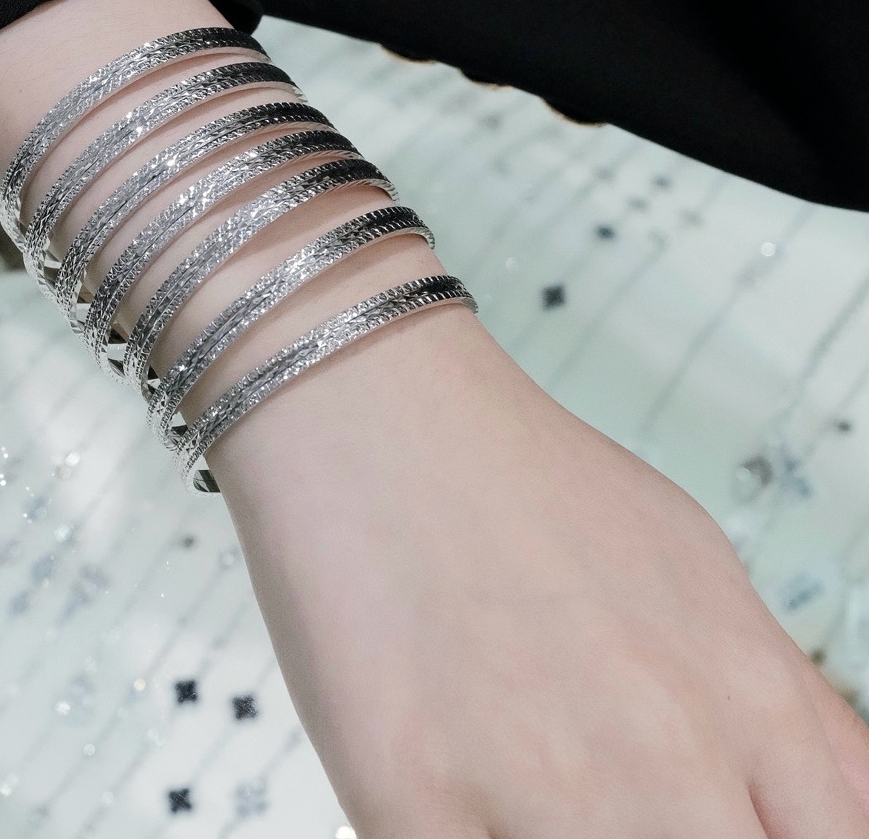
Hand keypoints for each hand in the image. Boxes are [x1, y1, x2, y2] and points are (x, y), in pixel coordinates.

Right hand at [212, 304, 868, 836]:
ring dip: (551, 836)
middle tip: (599, 795)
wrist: (378, 407)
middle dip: (660, 836)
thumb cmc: (522, 477)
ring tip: (523, 789)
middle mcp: (665, 756)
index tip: (711, 815)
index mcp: (748, 698)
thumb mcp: (696, 566)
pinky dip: (470, 837)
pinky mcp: (411, 800)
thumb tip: (827, 806)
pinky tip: (457, 791)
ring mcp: (540, 784)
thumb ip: (780, 703)